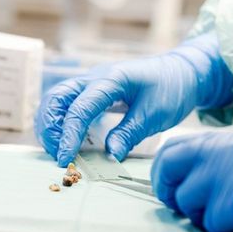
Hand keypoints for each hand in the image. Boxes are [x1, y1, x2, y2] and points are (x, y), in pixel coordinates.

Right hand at [34, 32, 232, 166]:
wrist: (182, 72)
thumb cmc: (172, 89)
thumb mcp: (154, 115)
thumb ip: (129, 134)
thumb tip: (109, 156)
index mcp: (111, 80)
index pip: (79, 108)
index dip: (69, 136)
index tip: (66, 160)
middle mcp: (94, 78)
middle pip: (56, 98)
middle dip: (50, 128)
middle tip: (58, 155)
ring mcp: (91, 82)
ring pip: (56, 99)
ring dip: (51, 125)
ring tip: (60, 150)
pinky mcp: (93, 92)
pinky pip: (67, 104)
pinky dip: (61, 122)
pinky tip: (69, 141)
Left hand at [151, 132, 232, 231]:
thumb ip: (219, 164)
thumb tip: (185, 184)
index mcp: (225, 141)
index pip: (172, 149)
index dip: (164, 174)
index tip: (172, 191)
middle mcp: (221, 151)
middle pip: (168, 170)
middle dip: (171, 195)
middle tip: (190, 211)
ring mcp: (227, 174)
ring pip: (188, 204)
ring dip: (206, 218)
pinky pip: (212, 225)